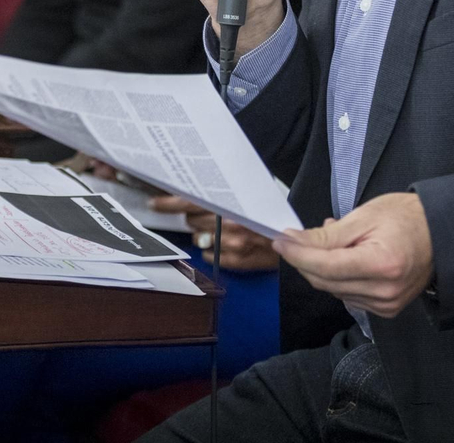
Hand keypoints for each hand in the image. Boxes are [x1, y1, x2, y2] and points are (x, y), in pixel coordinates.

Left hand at [153, 195, 279, 270]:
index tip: (154, 203)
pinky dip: (211, 249)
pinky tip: (222, 243)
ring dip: (203, 232)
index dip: (169, 202)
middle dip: (192, 215)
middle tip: (203, 211)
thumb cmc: (272, 213)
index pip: (190, 202)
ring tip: (217, 226)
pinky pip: (208, 255)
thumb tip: (194, 190)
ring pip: (199, 238)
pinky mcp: (236, 262)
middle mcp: (229, 226)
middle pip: (192, 220)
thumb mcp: (250, 194)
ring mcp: (232, 247)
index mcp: (230, 205)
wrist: (299, 239)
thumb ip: (224, 192)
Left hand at [274, 192, 432, 317]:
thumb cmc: (406, 218)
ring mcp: (386, 304)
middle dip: (304, 261)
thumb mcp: (364, 217)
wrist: (440, 234)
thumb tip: (294, 241)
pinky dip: (338, 277)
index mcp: (382, 265)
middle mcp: (384, 291)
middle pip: (325, 282)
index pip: (325, 267)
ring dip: (321, 268)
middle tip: (293, 238)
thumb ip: (328, 235)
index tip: (280, 241)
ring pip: (333, 290)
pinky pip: (347, 295)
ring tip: (332, 240)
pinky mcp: (385, 309)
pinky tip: (344, 257)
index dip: (298, 254)